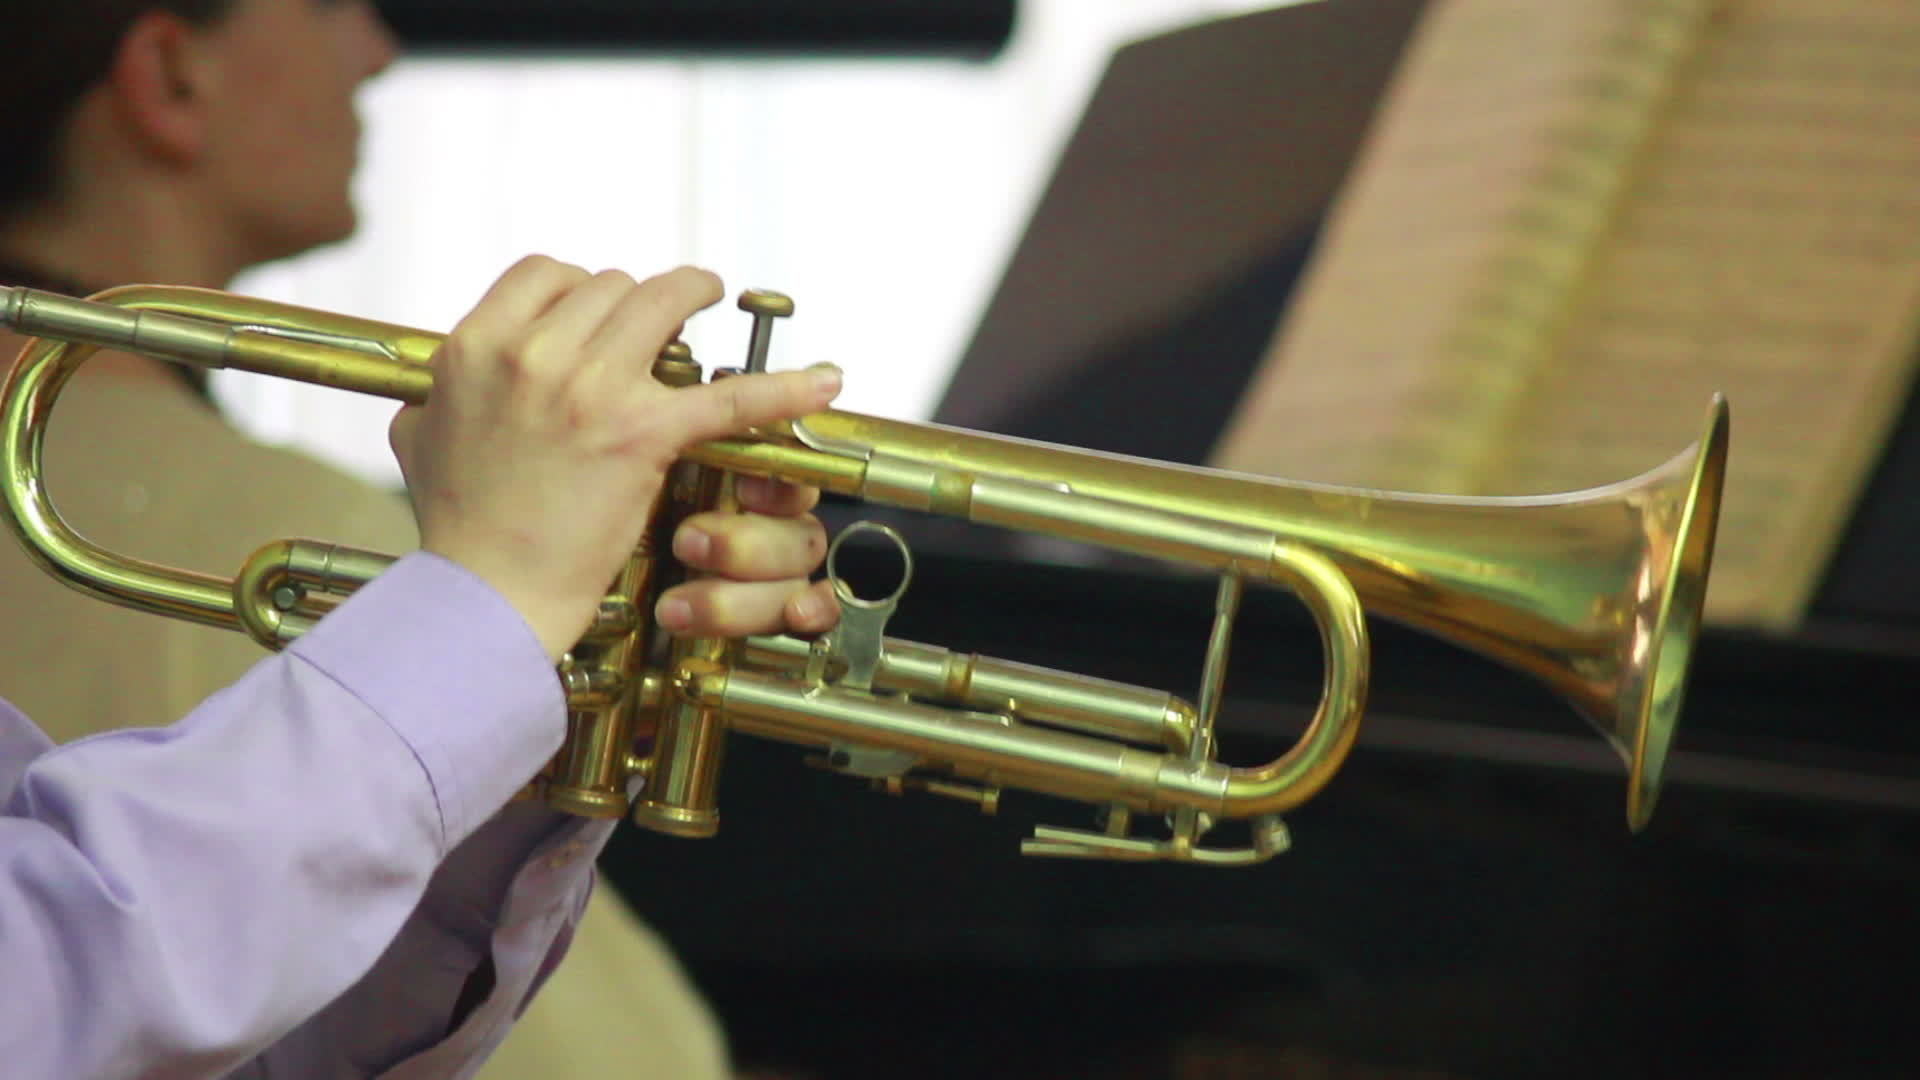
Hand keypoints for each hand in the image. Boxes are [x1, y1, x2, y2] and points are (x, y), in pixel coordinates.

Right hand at [389, 255, 842, 658]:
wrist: (485, 593)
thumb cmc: (457, 526)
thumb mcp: (420, 436)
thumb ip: (437, 395)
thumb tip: (440, 387)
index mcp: (477, 346)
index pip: (545, 274)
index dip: (582, 287)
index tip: (601, 310)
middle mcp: (532, 353)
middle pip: (611, 287)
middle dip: (639, 302)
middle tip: (663, 319)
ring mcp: (590, 389)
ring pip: (663, 304)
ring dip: (694, 297)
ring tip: (714, 299)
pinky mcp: (642, 434)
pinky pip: (728, 396)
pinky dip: (784, 388)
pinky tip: (824, 381)